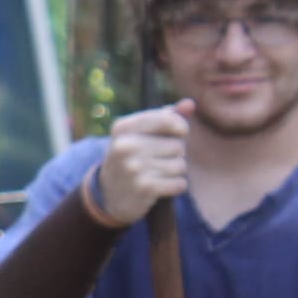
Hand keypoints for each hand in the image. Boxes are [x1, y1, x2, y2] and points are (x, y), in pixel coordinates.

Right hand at [96, 102, 192, 223]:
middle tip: (157, 159)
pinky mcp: (144, 188)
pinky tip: (159, 186)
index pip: (167, 119)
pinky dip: (175, 186)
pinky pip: (179, 183)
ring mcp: (133, 167)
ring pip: (180, 165)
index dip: (180, 127)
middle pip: (177, 145)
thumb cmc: (132, 156)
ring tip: (156, 173)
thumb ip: (166, 116)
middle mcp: (125, 146)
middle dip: (174, 153)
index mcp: (123, 128)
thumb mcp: (140, 133)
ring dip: (174, 171)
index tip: (178, 133)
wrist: (108, 193)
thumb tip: (190, 103)